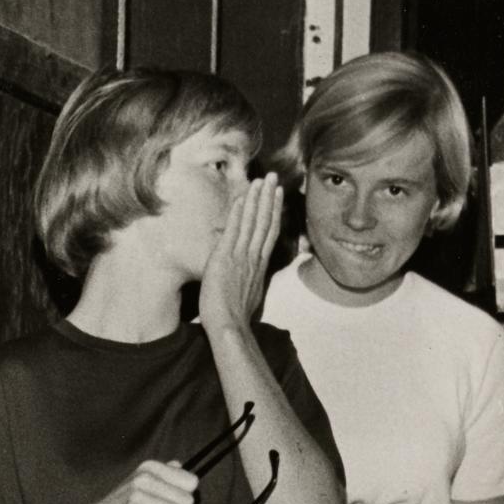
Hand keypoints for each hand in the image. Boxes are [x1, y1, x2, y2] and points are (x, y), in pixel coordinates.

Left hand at [200, 173, 283, 332]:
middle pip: (264, 221)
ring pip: (252, 221)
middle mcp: (254, 257)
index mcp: (259, 265)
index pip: (269, 232)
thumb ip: (248, 281)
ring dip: (257, 198)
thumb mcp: (248, 295)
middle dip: (269, 197)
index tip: (277, 195)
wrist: (229, 326)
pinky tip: (242, 198)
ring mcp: (241, 256)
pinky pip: (234, 230)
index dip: (273, 211)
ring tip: (262, 179)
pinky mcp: (226, 258)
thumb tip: (248, 279)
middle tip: (273, 177)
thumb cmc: (236, 318)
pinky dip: (238, 213)